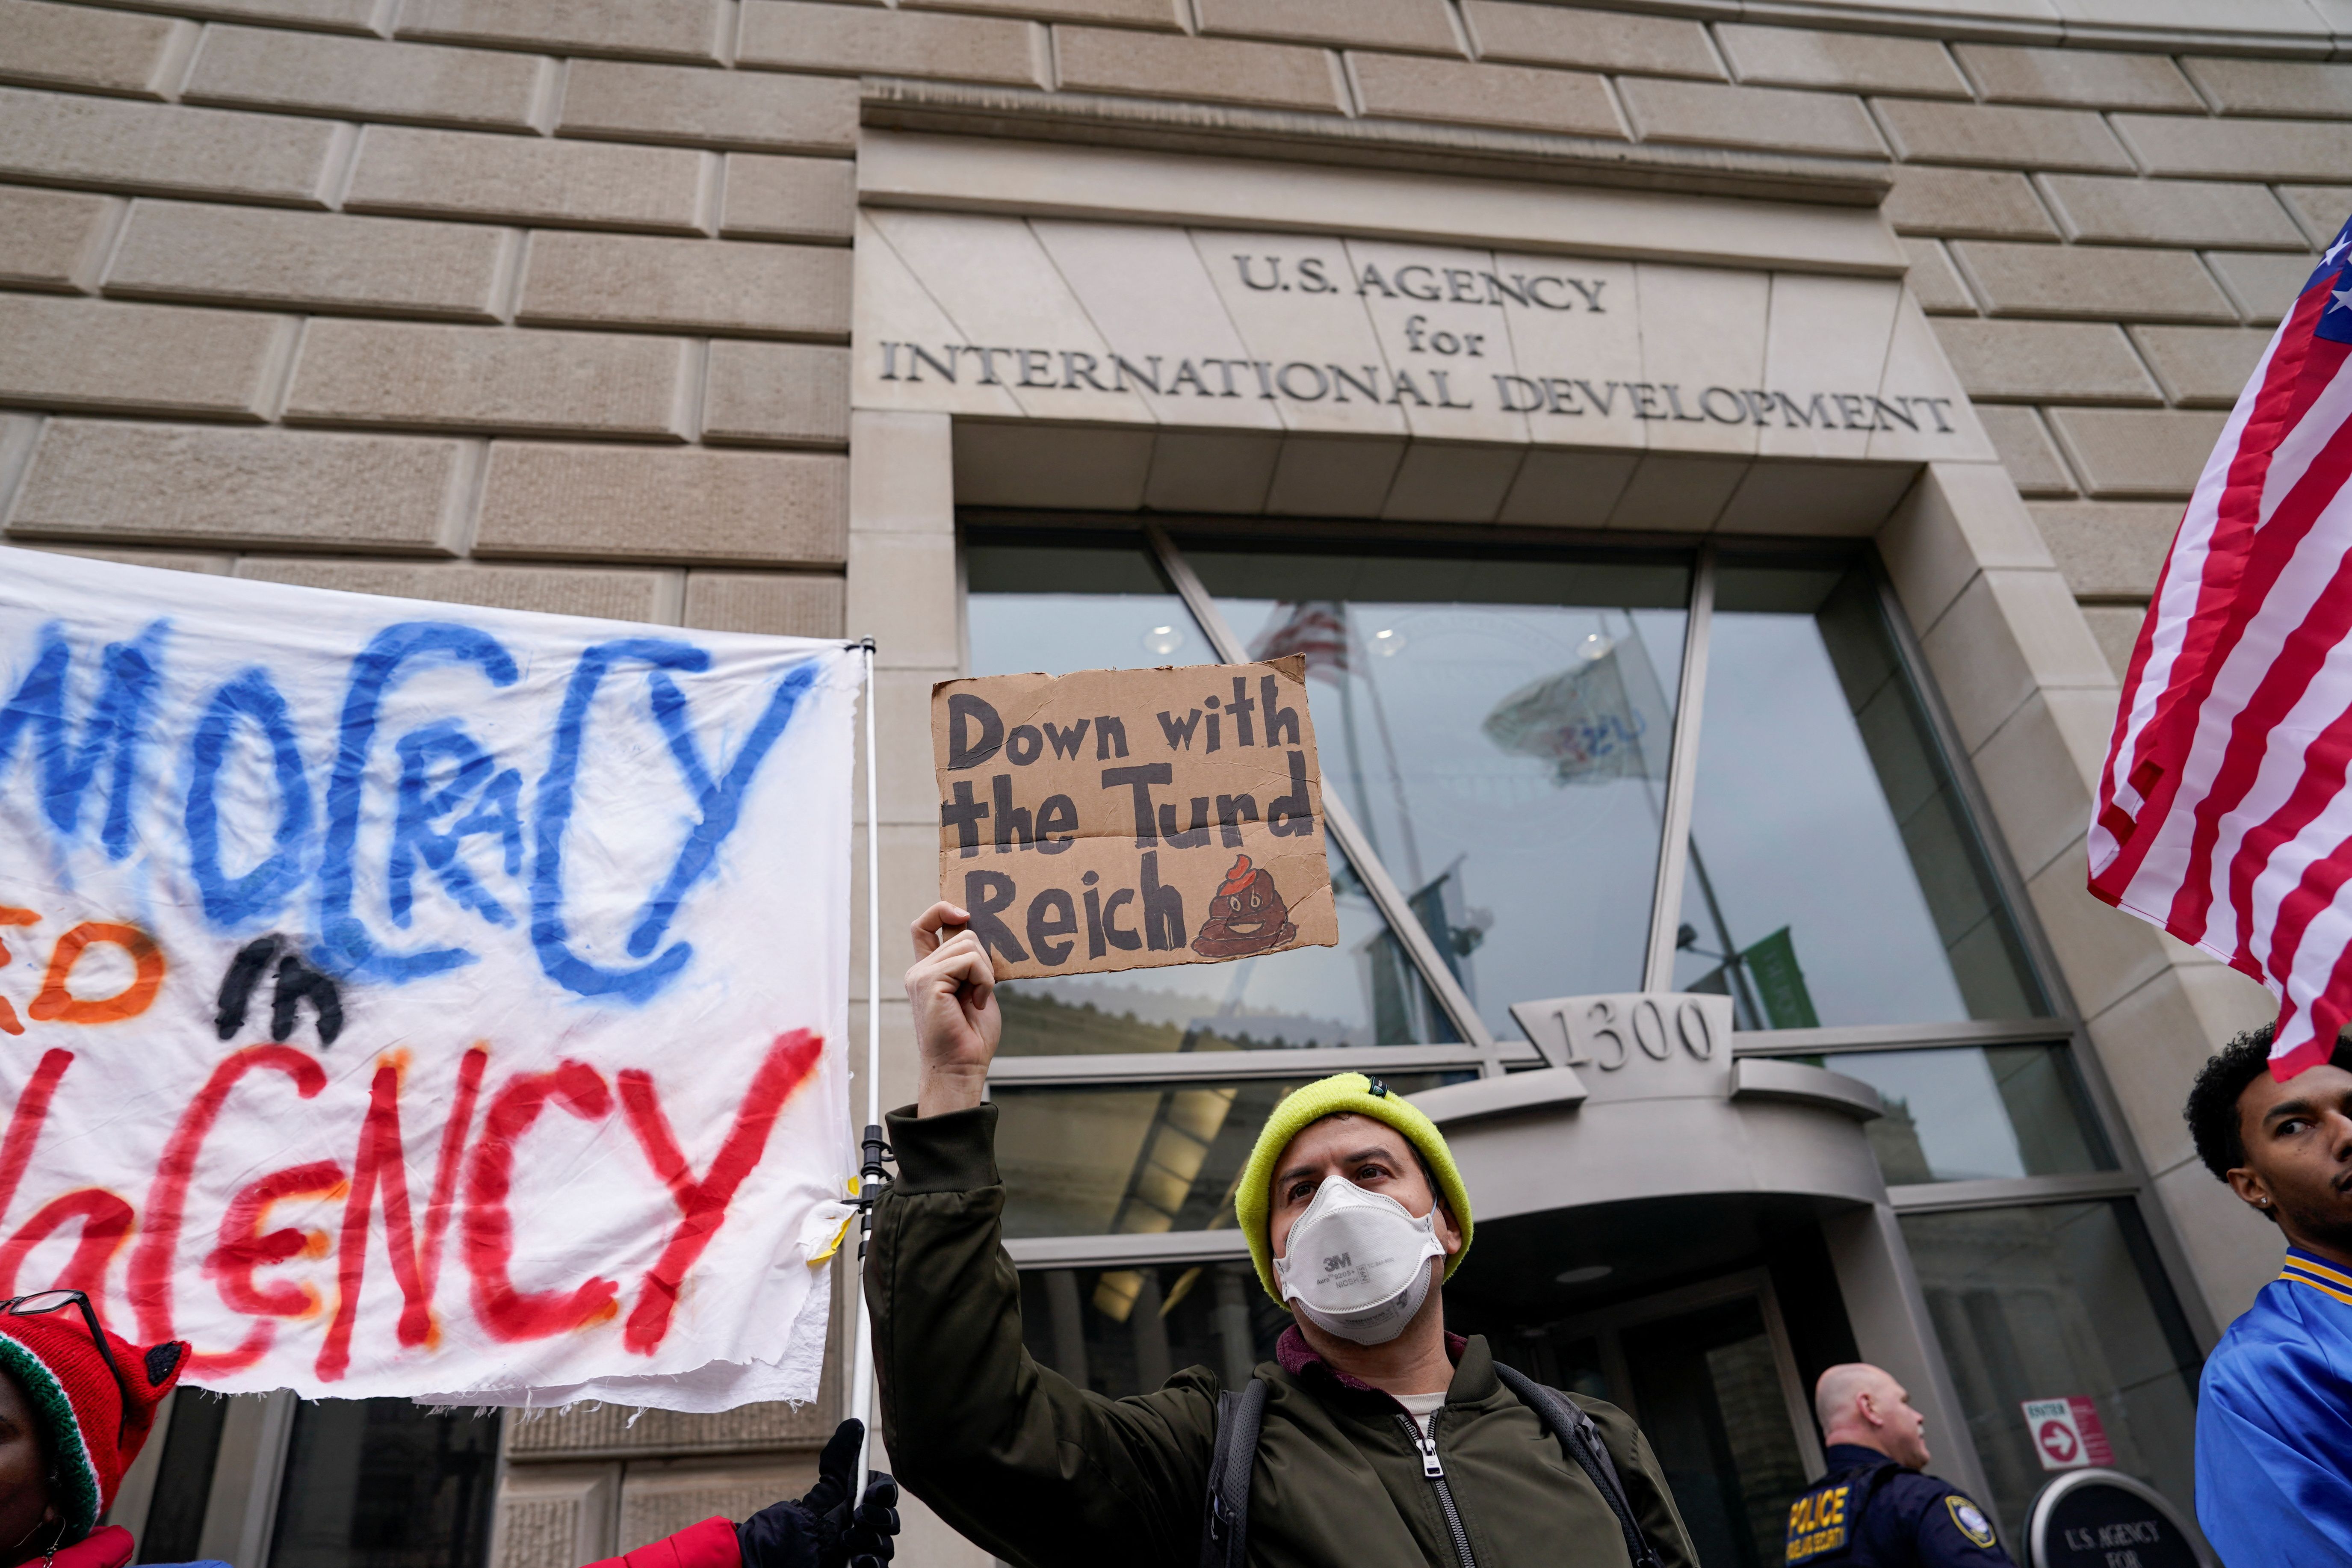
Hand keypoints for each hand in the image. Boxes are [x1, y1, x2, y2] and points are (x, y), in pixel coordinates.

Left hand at [738, 1419, 901, 1567]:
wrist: (791, 1554)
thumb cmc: (810, 1520)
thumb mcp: (828, 1485)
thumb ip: (842, 1457)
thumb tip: (854, 1423)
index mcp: (865, 1500)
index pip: (888, 1492)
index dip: (885, 1492)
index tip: (871, 1492)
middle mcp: (870, 1524)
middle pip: (891, 1520)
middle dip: (877, 1518)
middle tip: (856, 1517)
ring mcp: (868, 1548)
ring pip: (886, 1545)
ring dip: (869, 1541)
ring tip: (846, 1541)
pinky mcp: (863, 1567)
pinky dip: (872, 1563)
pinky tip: (858, 1561)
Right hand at [906, 901, 1000, 1115]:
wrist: (962, 1067)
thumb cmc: (971, 1036)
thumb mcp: (975, 988)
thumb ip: (971, 962)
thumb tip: (977, 931)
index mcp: (929, 970)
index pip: (926, 925)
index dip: (943, 910)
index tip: (964, 915)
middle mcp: (920, 969)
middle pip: (962, 933)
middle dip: (984, 959)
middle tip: (980, 991)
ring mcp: (921, 975)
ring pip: (969, 944)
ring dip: (985, 972)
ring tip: (977, 999)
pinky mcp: (928, 982)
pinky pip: (969, 961)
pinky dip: (983, 979)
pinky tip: (976, 1002)